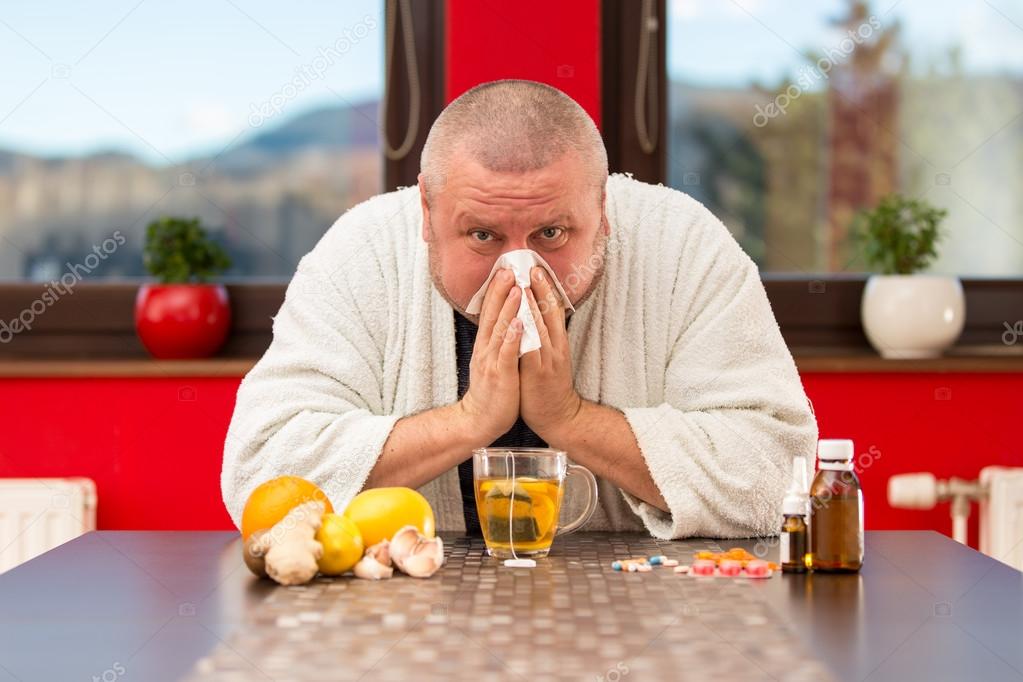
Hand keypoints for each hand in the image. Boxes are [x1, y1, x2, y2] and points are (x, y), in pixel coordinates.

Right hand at [458, 269, 522, 442]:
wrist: (480, 420)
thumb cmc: (492, 390)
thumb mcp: (492, 360)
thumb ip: (497, 340)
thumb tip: (506, 320)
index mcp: (486, 344)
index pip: (490, 312)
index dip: (496, 290)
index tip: (504, 269)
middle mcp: (487, 349)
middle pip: (493, 314)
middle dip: (500, 291)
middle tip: (508, 268)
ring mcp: (492, 361)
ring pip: (501, 330)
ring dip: (508, 308)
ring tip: (517, 288)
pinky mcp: (501, 375)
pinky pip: (507, 354)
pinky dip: (513, 338)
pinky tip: (521, 324)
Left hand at [519, 266, 581, 441]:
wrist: (558, 416)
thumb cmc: (548, 386)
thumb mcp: (549, 356)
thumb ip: (544, 336)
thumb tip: (536, 316)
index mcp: (558, 341)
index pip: (554, 309)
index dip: (547, 288)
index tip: (537, 269)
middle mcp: (555, 346)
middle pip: (550, 312)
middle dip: (541, 289)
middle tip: (532, 267)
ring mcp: (548, 358)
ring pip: (542, 326)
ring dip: (533, 304)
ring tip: (525, 284)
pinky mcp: (538, 372)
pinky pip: (532, 348)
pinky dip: (527, 332)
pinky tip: (520, 319)